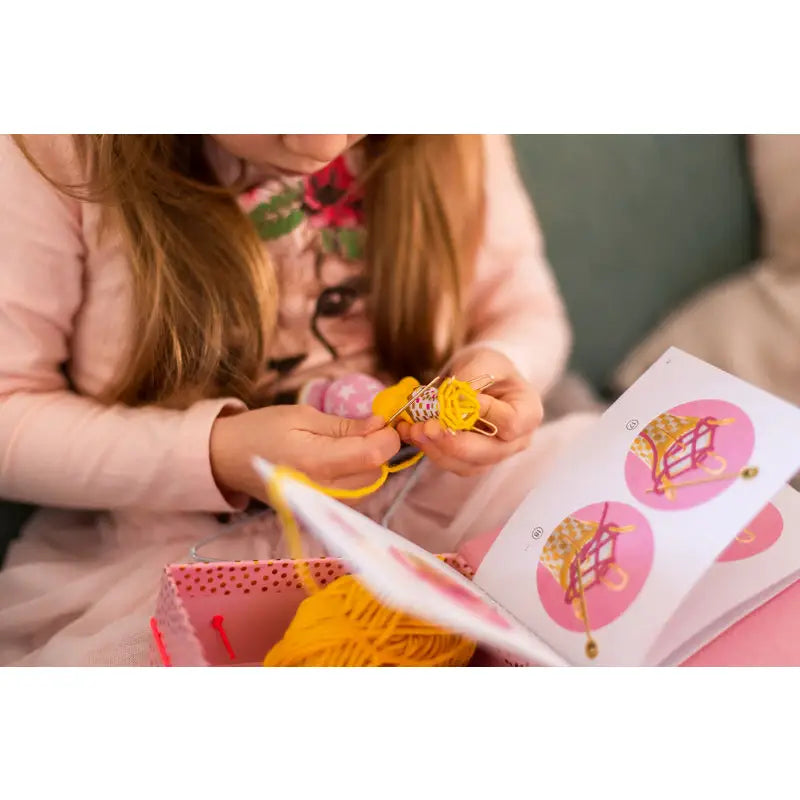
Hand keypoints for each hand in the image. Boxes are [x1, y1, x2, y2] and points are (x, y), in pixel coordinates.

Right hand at [210, 405, 400, 501]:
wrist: (226, 459)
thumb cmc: (261, 429)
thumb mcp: (303, 415)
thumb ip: (345, 425)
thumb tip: (380, 425)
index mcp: (315, 461)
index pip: (372, 456)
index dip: (388, 437)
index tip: (384, 421)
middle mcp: (322, 491)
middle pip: (375, 474)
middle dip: (379, 450)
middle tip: (367, 428)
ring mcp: (320, 506)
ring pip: (368, 489)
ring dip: (369, 465)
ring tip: (352, 443)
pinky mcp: (317, 512)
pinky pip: (353, 498)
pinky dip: (357, 478)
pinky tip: (343, 461)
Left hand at [395, 348, 542, 476]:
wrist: (485, 376)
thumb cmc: (490, 365)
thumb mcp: (483, 360)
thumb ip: (470, 380)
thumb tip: (450, 402)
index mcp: (529, 414)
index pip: (509, 423)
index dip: (482, 413)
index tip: (455, 396)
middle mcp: (516, 442)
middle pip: (487, 453)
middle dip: (452, 441)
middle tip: (424, 427)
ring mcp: (494, 455)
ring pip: (466, 464)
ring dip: (435, 449)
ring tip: (412, 429)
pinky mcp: (471, 461)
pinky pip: (451, 463)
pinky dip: (429, 449)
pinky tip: (411, 433)